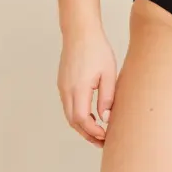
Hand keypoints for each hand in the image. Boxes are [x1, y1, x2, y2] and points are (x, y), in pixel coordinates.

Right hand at [57, 27, 116, 147]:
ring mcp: (62, 86)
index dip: (93, 131)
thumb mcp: (109, 72)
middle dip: (87, 133)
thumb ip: (107, 97)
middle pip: (73, 121)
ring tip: (98, 130)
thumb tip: (105, 118)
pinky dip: (77, 114)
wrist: (80, 31)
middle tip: (101, 140)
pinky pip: (68, 105)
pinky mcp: (62, 83)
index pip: (82, 119)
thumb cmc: (96, 48)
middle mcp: (66, 90)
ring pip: (69, 114)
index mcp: (78, 88)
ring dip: (82, 125)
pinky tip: (90, 113)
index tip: (105, 135)